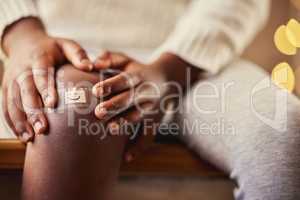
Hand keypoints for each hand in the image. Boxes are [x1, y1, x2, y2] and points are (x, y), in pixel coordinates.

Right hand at [2, 18, 91, 141]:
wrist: (24, 42)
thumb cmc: (52, 48)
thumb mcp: (66, 45)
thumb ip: (78, 54)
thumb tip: (91, 66)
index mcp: (39, 58)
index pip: (41, 74)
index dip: (45, 89)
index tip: (52, 104)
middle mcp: (22, 70)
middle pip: (25, 91)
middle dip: (32, 111)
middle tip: (42, 128)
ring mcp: (11, 80)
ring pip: (12, 102)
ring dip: (20, 121)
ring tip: (30, 138)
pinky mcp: (6, 89)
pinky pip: (6, 107)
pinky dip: (12, 122)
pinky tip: (22, 136)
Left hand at [92, 51, 194, 161]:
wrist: (168, 79)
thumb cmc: (139, 70)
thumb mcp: (127, 61)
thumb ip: (111, 58)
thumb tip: (94, 62)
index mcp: (138, 76)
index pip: (124, 80)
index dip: (111, 84)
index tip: (96, 90)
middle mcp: (146, 92)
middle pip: (130, 99)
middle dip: (115, 105)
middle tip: (98, 112)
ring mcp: (152, 108)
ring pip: (138, 117)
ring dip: (125, 123)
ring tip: (111, 128)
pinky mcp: (154, 122)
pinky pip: (148, 136)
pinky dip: (139, 147)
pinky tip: (126, 157)